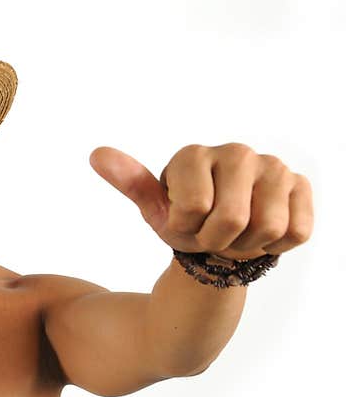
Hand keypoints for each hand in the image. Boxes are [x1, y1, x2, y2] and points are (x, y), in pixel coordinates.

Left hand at [89, 143, 312, 259]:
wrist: (222, 238)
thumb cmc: (185, 221)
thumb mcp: (154, 208)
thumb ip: (130, 182)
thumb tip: (96, 155)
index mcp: (192, 154)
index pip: (193, 208)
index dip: (187, 229)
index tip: (185, 223)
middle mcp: (234, 151)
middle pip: (232, 219)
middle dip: (217, 239)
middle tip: (211, 233)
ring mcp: (272, 165)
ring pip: (267, 227)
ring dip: (247, 244)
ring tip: (236, 233)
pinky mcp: (300, 185)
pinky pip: (295, 231)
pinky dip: (276, 244)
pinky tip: (262, 232)